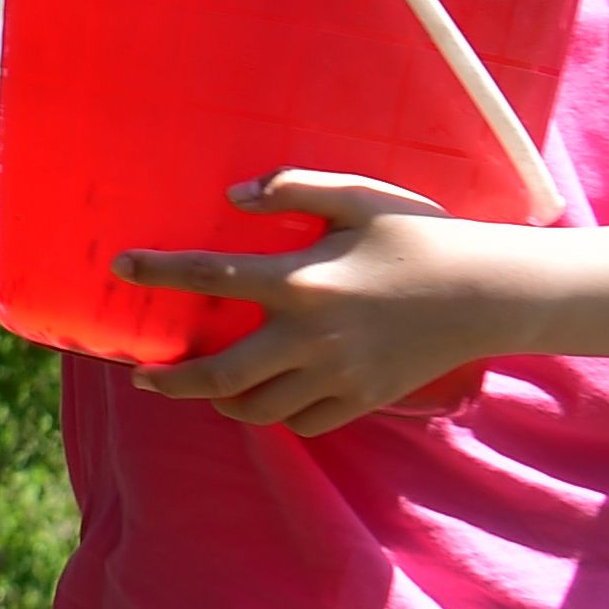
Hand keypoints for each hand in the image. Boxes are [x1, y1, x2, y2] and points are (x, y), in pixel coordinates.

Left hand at [121, 170, 534, 436]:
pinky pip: (305, 420)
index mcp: (302, 280)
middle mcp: (311, 337)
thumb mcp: (357, 197)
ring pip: (259, 409)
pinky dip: (278, 414)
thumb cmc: (420, 235)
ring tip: (202, 389)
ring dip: (220, 402)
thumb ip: (293, 188)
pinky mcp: (364, 399)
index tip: (121, 268)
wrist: (487, 293)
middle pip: (221, 374)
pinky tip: (267, 397)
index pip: (211, 278)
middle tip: (140, 377)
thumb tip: (235, 196)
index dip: (160, 273)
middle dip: (171, 381)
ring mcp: (338, 375)